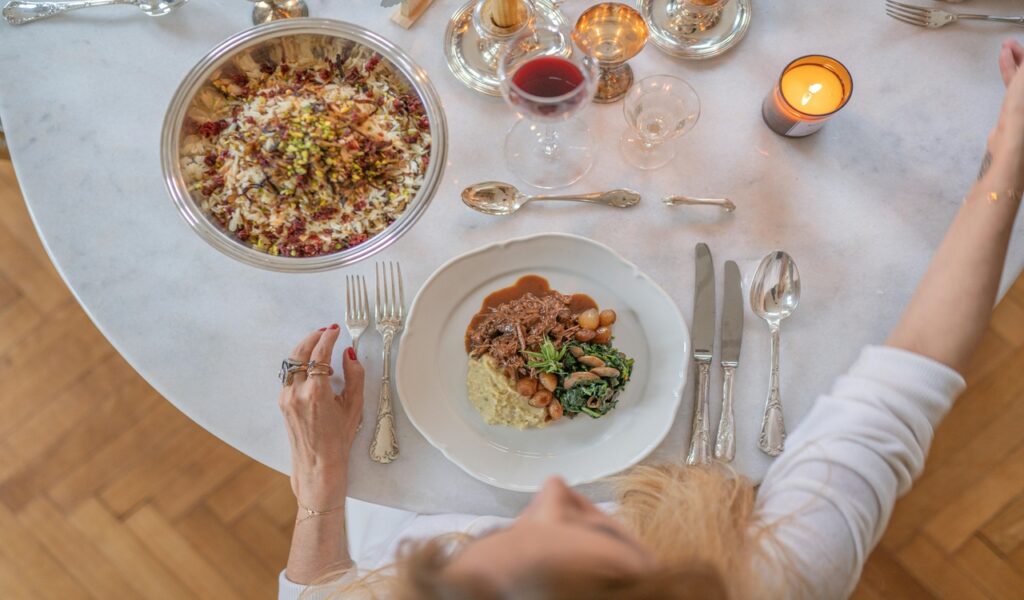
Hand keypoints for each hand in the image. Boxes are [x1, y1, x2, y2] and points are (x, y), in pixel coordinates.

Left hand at [278, 325, 364, 510]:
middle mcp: (297, 393)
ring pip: (291, 362)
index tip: (334, 330)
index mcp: (316, 393)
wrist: (318, 465)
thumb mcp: (354, 407)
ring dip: (304, 349)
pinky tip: (310, 364)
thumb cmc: (338, 440)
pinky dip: (299, 363)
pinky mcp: (282, 402)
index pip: (319, 354)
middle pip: (300, 353)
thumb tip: (349, 355)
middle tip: (325, 332)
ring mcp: (286, 398)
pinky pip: (288, 374)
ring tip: (318, 343)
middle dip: (312, 338)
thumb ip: (355, 376)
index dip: (327, 338)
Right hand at [990, 39, 1023, 172]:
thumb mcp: (1023, 83)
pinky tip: (1003, 63)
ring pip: (1022, 77)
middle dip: (1021, 56)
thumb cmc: (1022, 116)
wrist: (1010, 146)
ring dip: (1013, 62)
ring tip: (1004, 49)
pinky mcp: (1016, 110)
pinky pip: (1013, 85)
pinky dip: (1008, 73)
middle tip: (1010, 43)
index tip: (1018, 44)